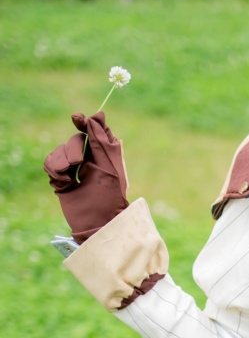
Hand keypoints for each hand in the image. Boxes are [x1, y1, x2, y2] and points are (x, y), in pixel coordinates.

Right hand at [44, 112, 129, 243]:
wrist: (98, 222)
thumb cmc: (110, 197)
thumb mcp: (109, 166)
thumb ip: (102, 141)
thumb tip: (96, 115)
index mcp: (103, 155)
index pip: (92, 131)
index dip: (84, 122)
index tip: (77, 117)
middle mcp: (89, 160)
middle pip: (74, 140)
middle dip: (73, 148)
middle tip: (78, 162)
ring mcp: (74, 169)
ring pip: (60, 150)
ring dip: (62, 161)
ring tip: (68, 176)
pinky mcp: (60, 179)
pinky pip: (50, 163)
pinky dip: (54, 170)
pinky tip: (63, 182)